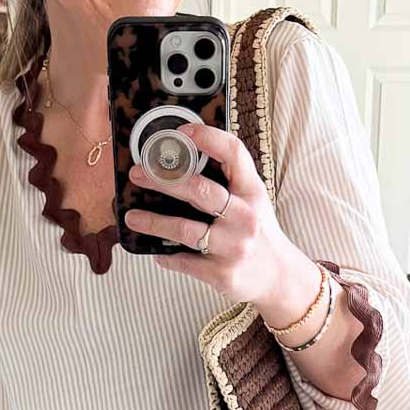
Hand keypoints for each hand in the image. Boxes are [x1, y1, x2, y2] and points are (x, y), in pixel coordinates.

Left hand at [122, 124, 310, 323]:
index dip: (206, 137)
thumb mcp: (252, 200)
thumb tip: (180, 161)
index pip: (233, 152)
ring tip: (131, 217)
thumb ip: (227, 181)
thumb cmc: (257, 231)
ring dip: (153, 222)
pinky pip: (184, 261)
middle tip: (138, 174)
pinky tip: (156, 251)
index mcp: (252, 191)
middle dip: (163, 179)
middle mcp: (245, 216)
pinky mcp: (222, 273)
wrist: (278, 276)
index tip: (180, 133)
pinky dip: (166, 256)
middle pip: (200, 190)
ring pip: (185, 229)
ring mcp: (234, 246)